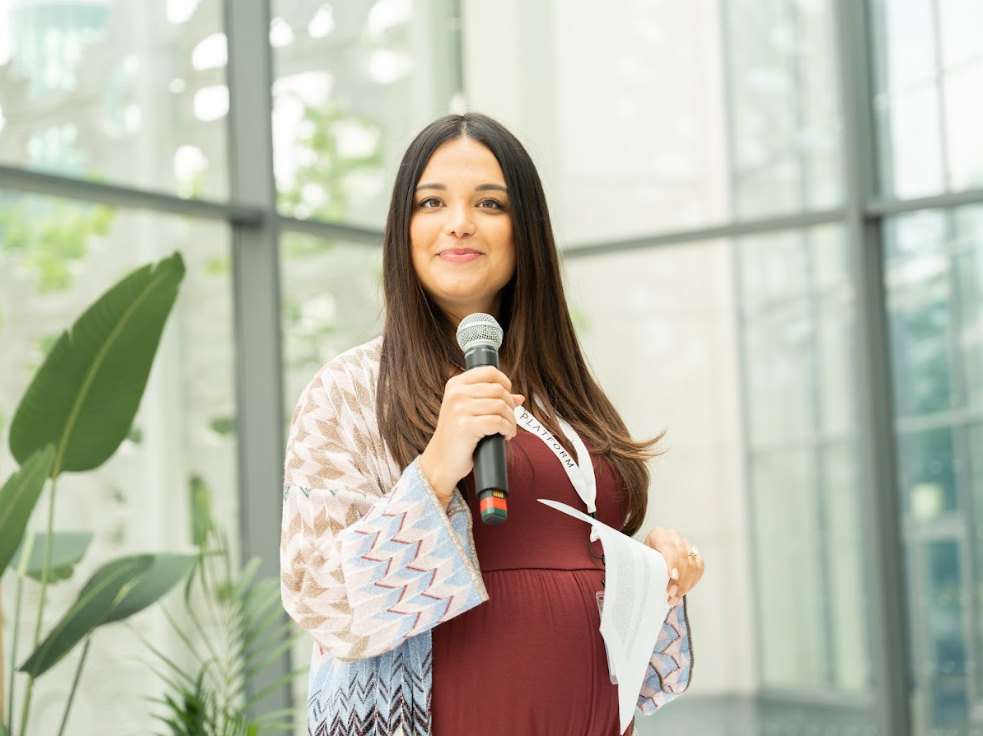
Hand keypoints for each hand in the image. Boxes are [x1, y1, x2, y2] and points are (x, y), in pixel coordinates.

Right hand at [420, 366, 523, 495]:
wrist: (441, 460)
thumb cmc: (457, 436)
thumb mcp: (469, 412)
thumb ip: (491, 400)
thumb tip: (519, 397)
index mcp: (455, 385)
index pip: (489, 372)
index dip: (505, 382)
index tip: (508, 396)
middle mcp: (456, 393)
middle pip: (499, 390)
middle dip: (510, 406)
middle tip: (510, 419)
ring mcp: (460, 409)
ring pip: (501, 406)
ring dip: (511, 420)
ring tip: (507, 429)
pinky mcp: (466, 426)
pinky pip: (499, 422)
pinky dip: (508, 430)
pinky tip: (505, 436)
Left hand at [643, 526, 703, 605]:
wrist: (649, 554)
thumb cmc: (644, 558)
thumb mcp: (642, 559)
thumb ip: (647, 566)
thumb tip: (649, 584)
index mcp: (659, 534)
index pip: (669, 548)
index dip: (673, 562)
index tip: (673, 576)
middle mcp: (674, 536)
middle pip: (683, 557)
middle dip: (679, 578)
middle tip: (671, 593)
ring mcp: (685, 543)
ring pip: (693, 563)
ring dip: (686, 583)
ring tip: (676, 597)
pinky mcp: (694, 552)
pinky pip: (700, 567)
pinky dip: (693, 581)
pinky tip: (685, 590)